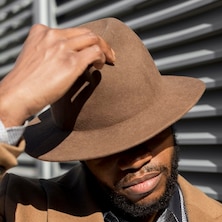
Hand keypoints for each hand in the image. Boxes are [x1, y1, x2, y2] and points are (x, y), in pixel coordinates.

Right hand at [0, 24, 114, 126]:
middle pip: (86, 33)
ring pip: (94, 40)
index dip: (85, 40)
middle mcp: (52, 36)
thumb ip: (49, 51)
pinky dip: (102, 58)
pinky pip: (96, 52)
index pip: (71, 31)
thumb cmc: (26, 83)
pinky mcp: (71, 62)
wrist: (17, 94)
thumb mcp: (35, 57)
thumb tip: (70, 56)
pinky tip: (99, 67)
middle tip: (108, 55)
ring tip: (108, 61)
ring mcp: (62, 48)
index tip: (91, 49)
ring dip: (105, 50)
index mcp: (41, 32)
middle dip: (100, 43)